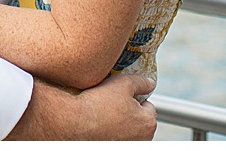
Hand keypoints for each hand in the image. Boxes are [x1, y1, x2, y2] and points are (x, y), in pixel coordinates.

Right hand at [8, 74, 156, 139]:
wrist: (74, 123)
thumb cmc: (98, 105)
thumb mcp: (122, 83)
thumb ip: (141, 82)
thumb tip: (150, 83)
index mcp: (148, 122)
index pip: (148, 106)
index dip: (135, 98)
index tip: (121, 96)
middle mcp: (142, 139)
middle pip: (139, 120)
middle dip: (130, 113)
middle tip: (112, 105)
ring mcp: (128, 146)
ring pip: (128, 131)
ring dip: (121, 124)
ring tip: (104, 115)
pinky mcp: (115, 148)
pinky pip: (116, 138)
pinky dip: (111, 133)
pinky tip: (100, 126)